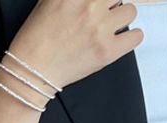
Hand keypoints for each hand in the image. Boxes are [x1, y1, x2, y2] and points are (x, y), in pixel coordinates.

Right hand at [8, 0, 142, 90]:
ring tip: (108, 28)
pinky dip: (130, 38)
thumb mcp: (48, 2)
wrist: (31, 72)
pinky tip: (118, 40)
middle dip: (110, 4)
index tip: (101, 4)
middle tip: (100, 15)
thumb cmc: (36, 40)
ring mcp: (99, 29)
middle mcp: (89, 6)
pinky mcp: (107, 51)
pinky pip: (136, 36)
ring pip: (130, 11)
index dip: (103, 0)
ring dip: (121, 19)